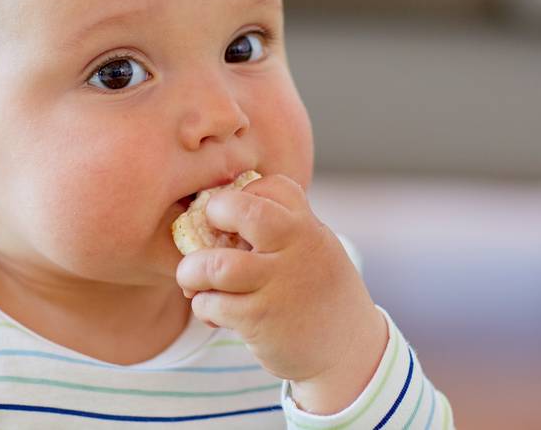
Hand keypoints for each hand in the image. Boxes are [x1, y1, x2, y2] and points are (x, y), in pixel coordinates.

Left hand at [175, 174, 386, 413]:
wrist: (348, 352)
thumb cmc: (320, 295)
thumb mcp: (316, 251)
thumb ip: (282, 231)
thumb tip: (223, 215)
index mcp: (308, 229)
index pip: (273, 187)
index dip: (243, 194)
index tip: (233, 215)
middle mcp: (296, 250)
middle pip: (243, 211)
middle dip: (214, 214)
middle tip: (205, 232)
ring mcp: (278, 286)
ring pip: (215, 265)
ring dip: (191, 272)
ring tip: (193, 280)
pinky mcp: (260, 320)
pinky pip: (212, 304)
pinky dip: (202, 306)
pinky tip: (212, 312)